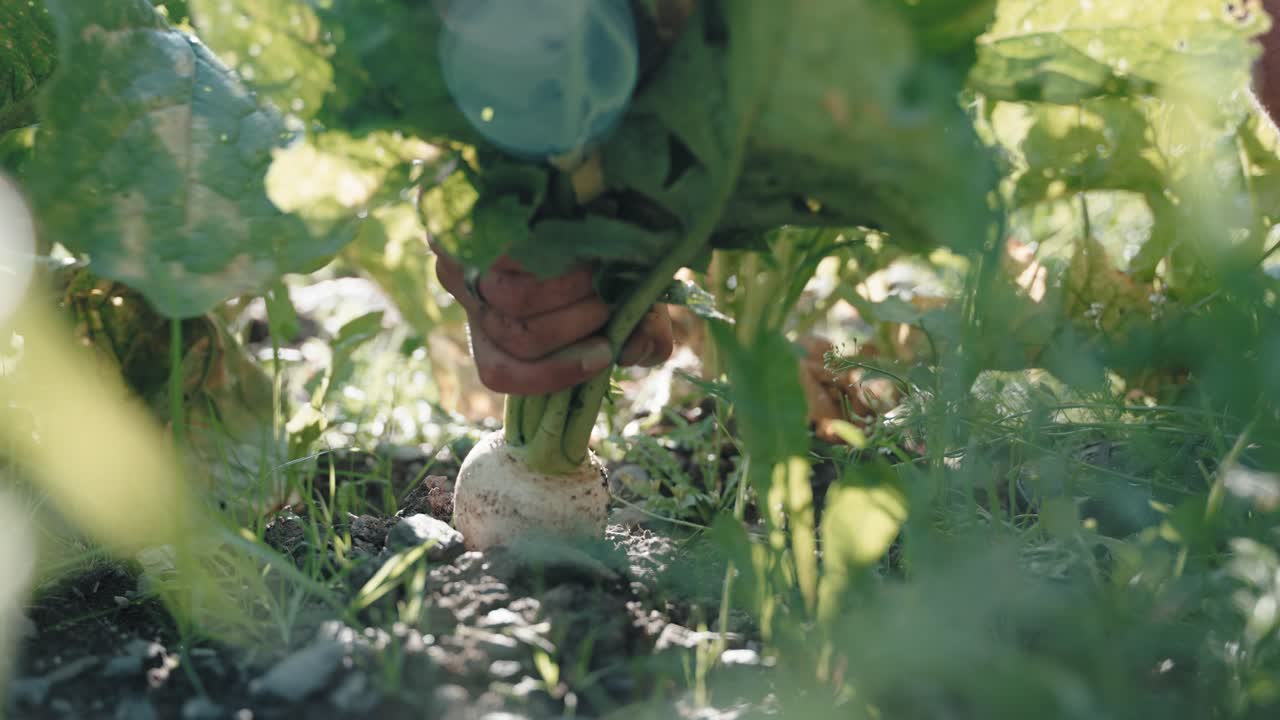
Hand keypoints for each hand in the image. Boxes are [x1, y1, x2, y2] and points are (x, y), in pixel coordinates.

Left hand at [431, 239, 673, 394]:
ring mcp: (461, 255)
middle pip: (517, 336)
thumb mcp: (632, 297)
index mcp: (496, 323)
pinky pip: (509, 256)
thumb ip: (642, 335)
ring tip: (603, 266)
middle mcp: (469, 293)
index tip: (606, 354)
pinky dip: (558, 257)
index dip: (554, 373)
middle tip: (613, 297)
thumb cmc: (611, 241)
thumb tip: (631, 350)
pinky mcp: (469, 217)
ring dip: (573, 290)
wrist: (603, 168)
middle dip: (578, 325)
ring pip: (514, 300)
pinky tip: (586, 243)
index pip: (499, 372)